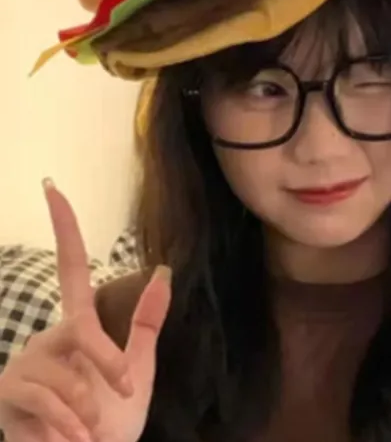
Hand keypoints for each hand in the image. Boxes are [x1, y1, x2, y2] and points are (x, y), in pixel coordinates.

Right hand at [0, 180, 170, 441]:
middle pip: (84, 332)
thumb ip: (146, 321)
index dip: (65, 228)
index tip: (52, 186)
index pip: (72, 268)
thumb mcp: (137, 369)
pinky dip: (69, 424)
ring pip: (69, 373)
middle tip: (124, 393)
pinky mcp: (9, 395)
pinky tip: (70, 439)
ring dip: (89, 408)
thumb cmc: (112, 421)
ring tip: (85, 430)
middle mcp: (47, 337)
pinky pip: (49, 399)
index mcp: (78, 327)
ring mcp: (23, 366)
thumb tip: (164, 269)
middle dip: (109, 365)